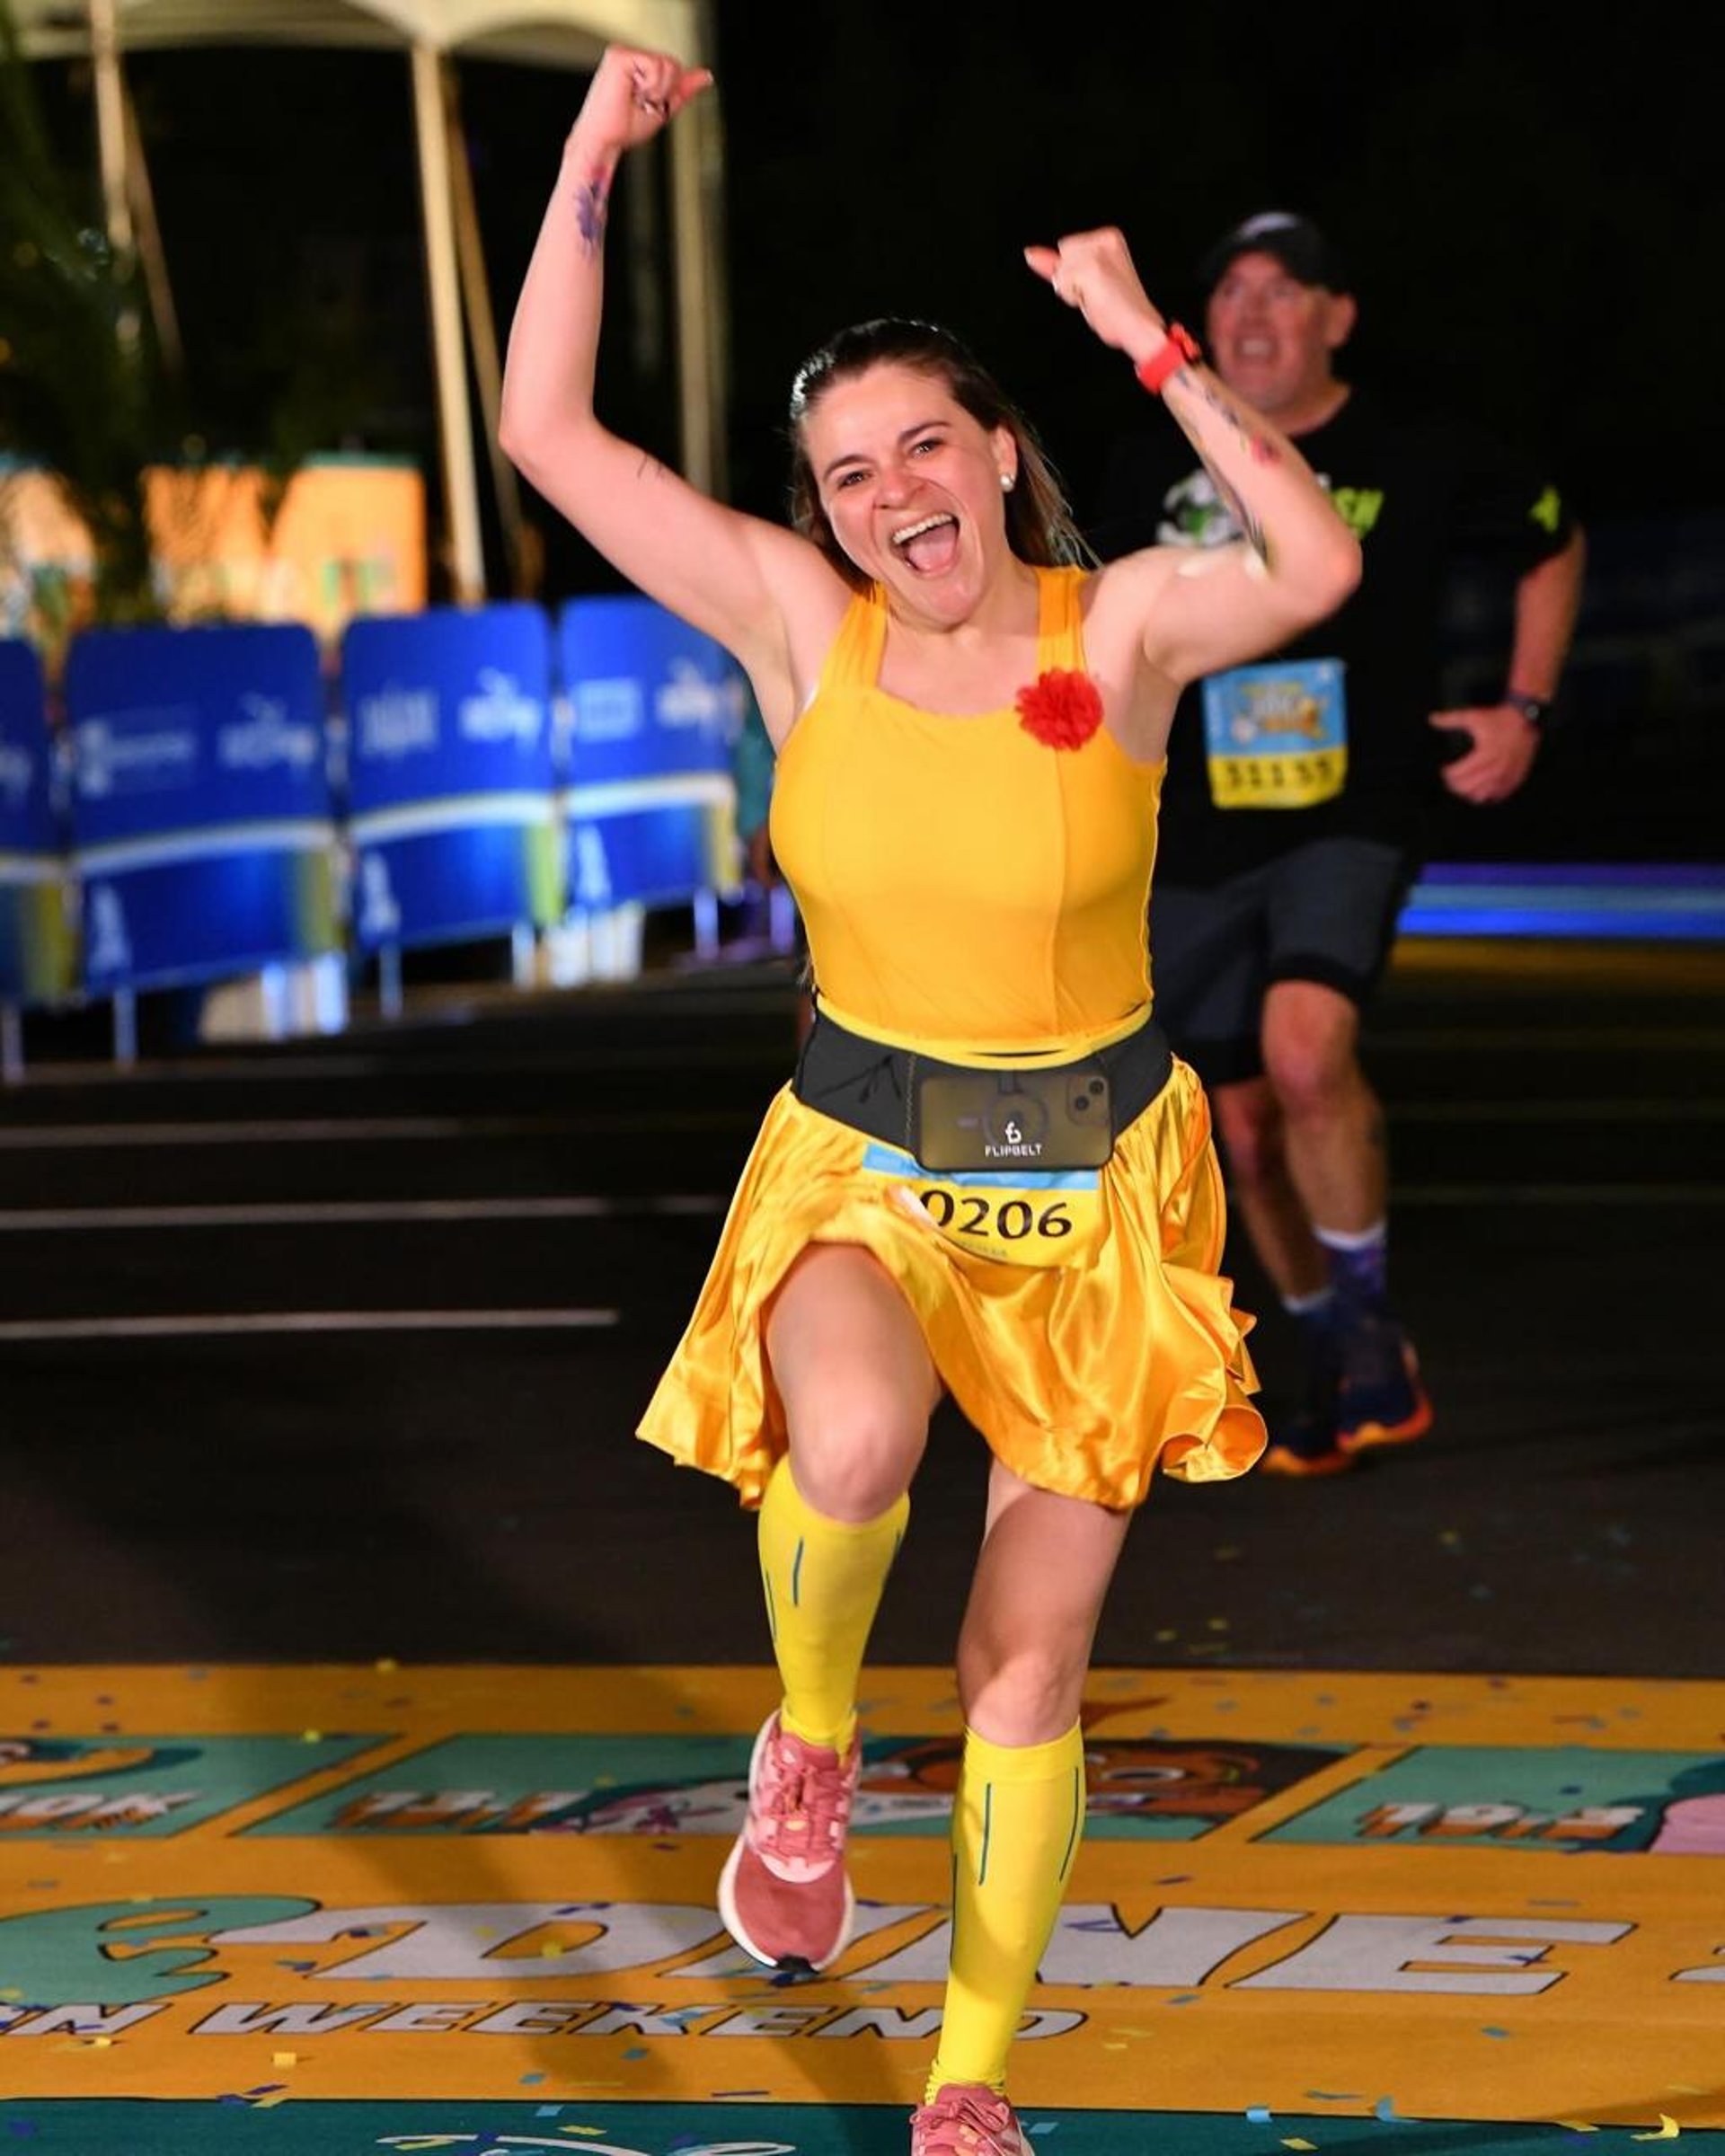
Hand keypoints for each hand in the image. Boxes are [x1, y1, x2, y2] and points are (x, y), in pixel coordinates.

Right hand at [572, 44, 712, 155]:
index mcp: (638, 66)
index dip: (669, 92)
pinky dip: (651, 86)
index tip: (646, 105)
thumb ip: (682, 90)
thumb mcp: (663, 107)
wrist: (604, 140)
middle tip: (640, 103)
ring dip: (657, 91)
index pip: (673, 69)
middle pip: (674, 64)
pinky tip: (632, 93)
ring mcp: (624, 53)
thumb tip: (705, 76)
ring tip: (635, 99)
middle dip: (665, 91)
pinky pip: (656, 65)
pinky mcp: (620, 55)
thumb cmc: (624, 128)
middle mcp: (630, 56)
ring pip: (668, 64)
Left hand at [1025, 227, 1164, 362]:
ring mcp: (1097, 252)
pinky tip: (1093, 300)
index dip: (1074, 273)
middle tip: (1096, 293)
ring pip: (1061, 268)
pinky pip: (1062, 282)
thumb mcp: (1084, 282)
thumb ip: (1058, 265)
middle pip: (1062, 254)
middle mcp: (1104, 239)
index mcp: (1108, 237)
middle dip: (1071, 278)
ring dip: (1071, 289)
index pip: (1067, 248)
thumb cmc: (1118, 310)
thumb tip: (1030, 254)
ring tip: (1095, 297)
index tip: (1097, 285)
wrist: (1139, 326)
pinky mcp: (1091, 266)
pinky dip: (1072, 296)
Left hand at [1429, 702, 1540, 803]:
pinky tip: (1480, 791)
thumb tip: (1431, 718)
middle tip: (1450, 781)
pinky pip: (1499, 794)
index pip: (1459, 773)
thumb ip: (1451, 719)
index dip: (1448, 774)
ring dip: (1469, 793)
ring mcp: (1507, 773)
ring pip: (1482, 794)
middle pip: (1468, 787)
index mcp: (1484, 754)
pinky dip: (1487, 795)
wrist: (1525, 718)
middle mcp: (1496, 766)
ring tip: (1463, 787)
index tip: (1444, 770)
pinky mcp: (1516, 776)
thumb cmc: (1498, 718)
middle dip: (1455, 785)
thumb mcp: (1473, 716)